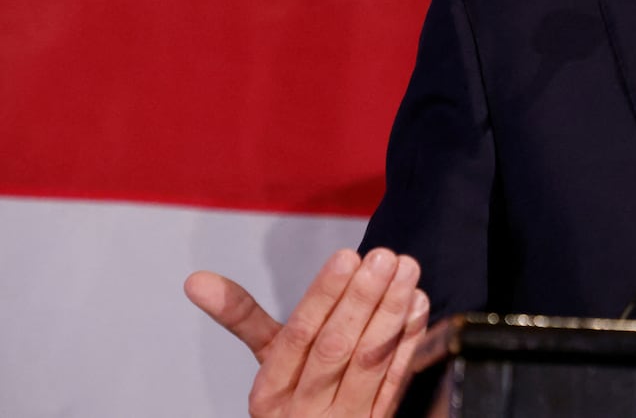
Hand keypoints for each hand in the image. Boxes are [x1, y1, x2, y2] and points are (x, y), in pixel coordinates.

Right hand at [185, 248, 429, 416]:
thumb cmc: (294, 398)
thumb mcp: (267, 362)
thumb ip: (241, 318)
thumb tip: (195, 279)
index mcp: (269, 393)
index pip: (297, 337)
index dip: (323, 296)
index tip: (346, 257)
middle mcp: (303, 411)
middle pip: (335, 348)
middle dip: (361, 299)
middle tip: (383, 256)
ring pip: (370, 362)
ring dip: (391, 312)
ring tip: (406, 270)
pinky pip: (397, 381)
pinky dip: (408, 341)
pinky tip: (417, 306)